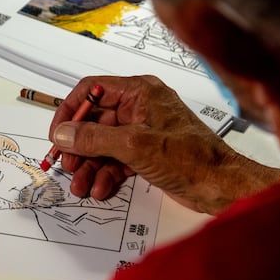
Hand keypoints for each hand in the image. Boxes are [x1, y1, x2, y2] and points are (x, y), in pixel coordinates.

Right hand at [49, 75, 279, 213]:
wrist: (221, 186)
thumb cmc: (190, 158)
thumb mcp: (135, 145)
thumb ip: (95, 138)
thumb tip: (64, 134)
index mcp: (139, 92)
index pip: (92, 91)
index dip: (70, 111)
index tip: (57, 134)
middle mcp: (139, 107)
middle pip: (95, 121)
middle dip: (79, 146)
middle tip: (68, 166)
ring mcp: (143, 131)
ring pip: (103, 144)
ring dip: (90, 165)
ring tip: (82, 186)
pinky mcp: (147, 152)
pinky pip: (117, 159)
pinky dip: (106, 173)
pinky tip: (101, 189)